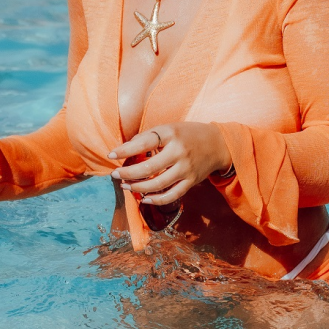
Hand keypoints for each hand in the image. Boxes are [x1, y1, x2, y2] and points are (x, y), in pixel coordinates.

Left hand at [110, 122, 232, 207]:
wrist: (217, 144)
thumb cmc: (187, 135)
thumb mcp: (169, 129)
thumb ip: (149, 137)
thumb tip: (125, 149)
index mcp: (171, 134)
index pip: (144, 143)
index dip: (125, 150)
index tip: (111, 155)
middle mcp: (179, 152)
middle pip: (148, 168)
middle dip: (128, 173)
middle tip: (116, 175)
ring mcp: (186, 169)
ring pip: (157, 184)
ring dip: (138, 187)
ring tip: (125, 185)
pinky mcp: (191, 182)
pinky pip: (171, 195)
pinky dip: (156, 199)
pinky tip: (143, 198)